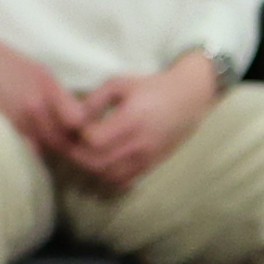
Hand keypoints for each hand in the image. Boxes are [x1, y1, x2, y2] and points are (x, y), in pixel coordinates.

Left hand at [63, 53, 223, 194]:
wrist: (190, 97)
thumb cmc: (153, 86)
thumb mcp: (121, 83)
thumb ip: (94, 100)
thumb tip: (73, 118)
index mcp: (133, 118)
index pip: (95, 139)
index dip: (80, 136)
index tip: (77, 127)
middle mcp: (140, 141)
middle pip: (97, 162)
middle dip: (78, 155)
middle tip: (73, 143)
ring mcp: (147, 155)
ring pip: (108, 174)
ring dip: (90, 166)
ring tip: (86, 152)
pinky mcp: (152, 163)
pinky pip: (123, 180)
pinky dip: (107, 176)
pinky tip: (103, 163)